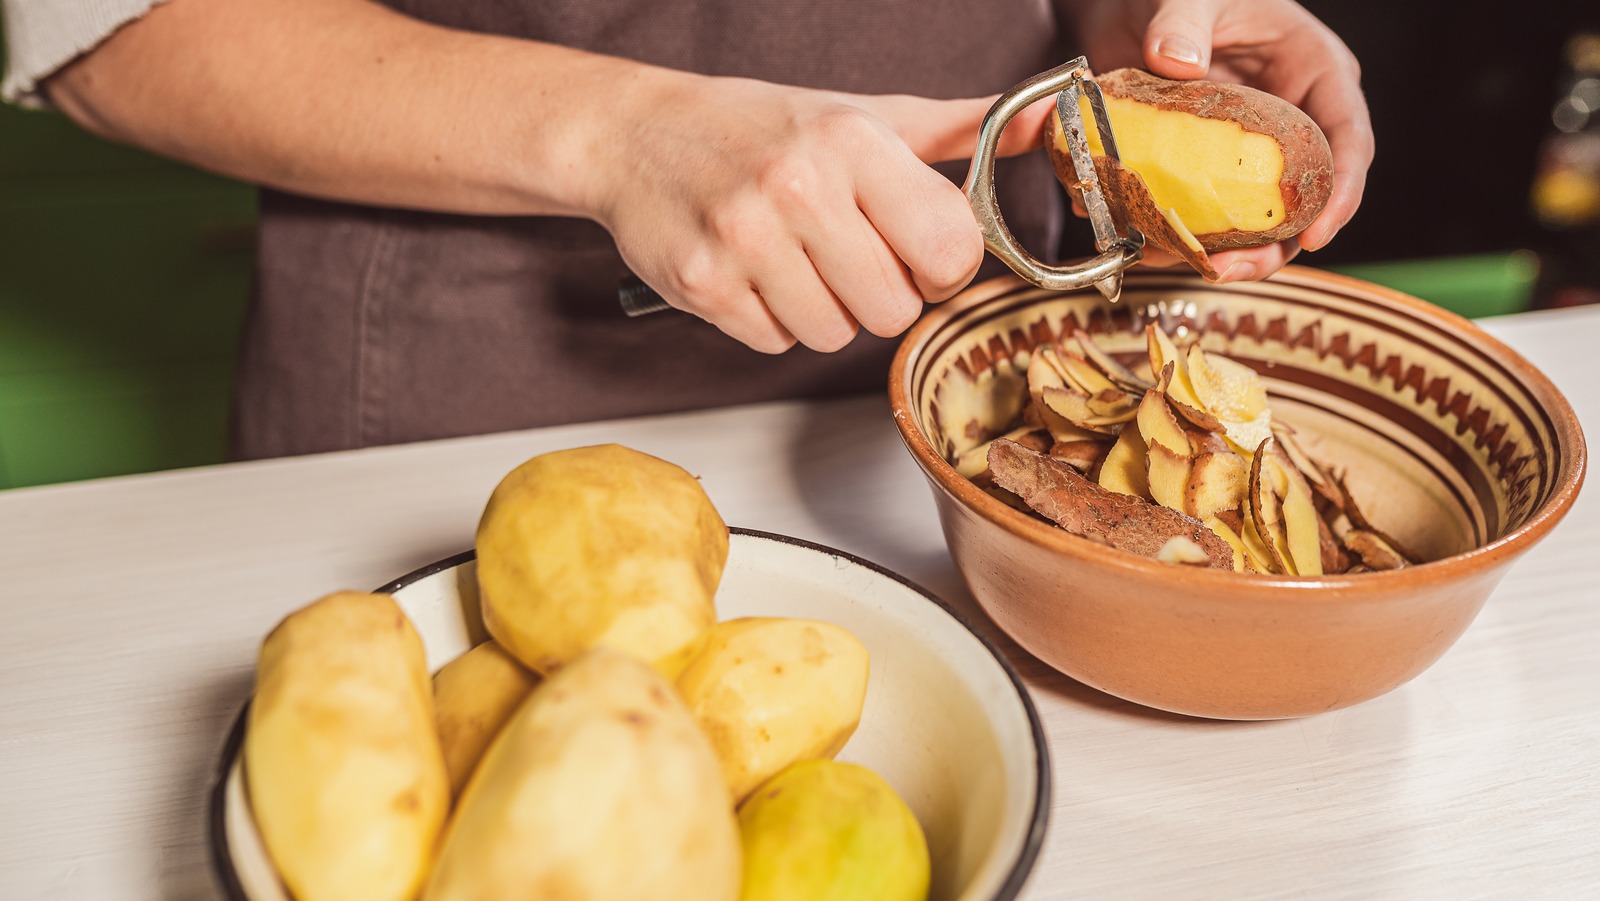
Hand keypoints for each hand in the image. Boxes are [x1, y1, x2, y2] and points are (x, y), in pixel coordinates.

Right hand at [588, 71, 1050, 352]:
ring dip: (823, 311)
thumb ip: (963, 132)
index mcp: (853, 142)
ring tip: (793, 259)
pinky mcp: (705, 284)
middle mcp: (799, 186)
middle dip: (878, 294)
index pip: (950, 250)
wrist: (636, 135)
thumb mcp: (865, 116)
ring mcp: (746, 239)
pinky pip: (776, 344)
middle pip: (894, 309)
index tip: (915, 250)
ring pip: (835, 336)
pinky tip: (754, 273)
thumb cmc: (762, 128)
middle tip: (844, 254)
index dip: (941, 265)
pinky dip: (772, 322)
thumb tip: (1051, 121)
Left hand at [1071, 0, 1372, 281]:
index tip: (1316, 235)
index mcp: (1315, 75)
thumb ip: (1184, 21)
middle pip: (1302, 200)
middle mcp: (1289, 123)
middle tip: (1230, 270)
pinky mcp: (1199, 172)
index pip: (1347, 141)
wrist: (1129, 6)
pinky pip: (1196, 214)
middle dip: (1272, 247)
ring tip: (1182, 265)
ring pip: (1251, 222)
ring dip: (1219, 254)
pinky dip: (1170, 234)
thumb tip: (1177, 62)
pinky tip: (1142, 245)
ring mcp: (1244, 156)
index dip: (1340, 194)